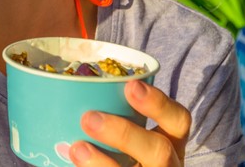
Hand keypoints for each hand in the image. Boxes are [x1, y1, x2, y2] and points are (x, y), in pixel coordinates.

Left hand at [70, 81, 190, 165]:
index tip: (131, 86)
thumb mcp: (131, 139)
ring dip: (103, 163)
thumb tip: (65, 91)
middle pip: (159, 151)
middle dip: (124, 134)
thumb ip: (115, 118)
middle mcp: (167, 165)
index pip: (179, 120)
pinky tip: (74, 165)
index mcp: (171, 143)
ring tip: (77, 148)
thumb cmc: (122, 154)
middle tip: (89, 118)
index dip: (159, 103)